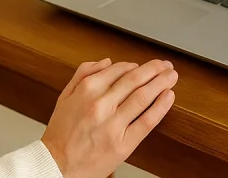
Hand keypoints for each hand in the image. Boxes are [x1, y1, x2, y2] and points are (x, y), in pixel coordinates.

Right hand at [41, 58, 177, 177]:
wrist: (57, 165)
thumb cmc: (61, 134)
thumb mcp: (65, 96)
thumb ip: (84, 74)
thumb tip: (106, 62)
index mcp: (87, 90)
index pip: (119, 70)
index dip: (136, 66)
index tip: (143, 66)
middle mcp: (101, 104)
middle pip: (135, 79)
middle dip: (154, 69)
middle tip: (165, 65)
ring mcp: (113, 124)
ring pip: (143, 96)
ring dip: (161, 83)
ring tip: (171, 76)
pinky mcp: (123, 144)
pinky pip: (146, 121)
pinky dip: (160, 107)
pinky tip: (168, 97)